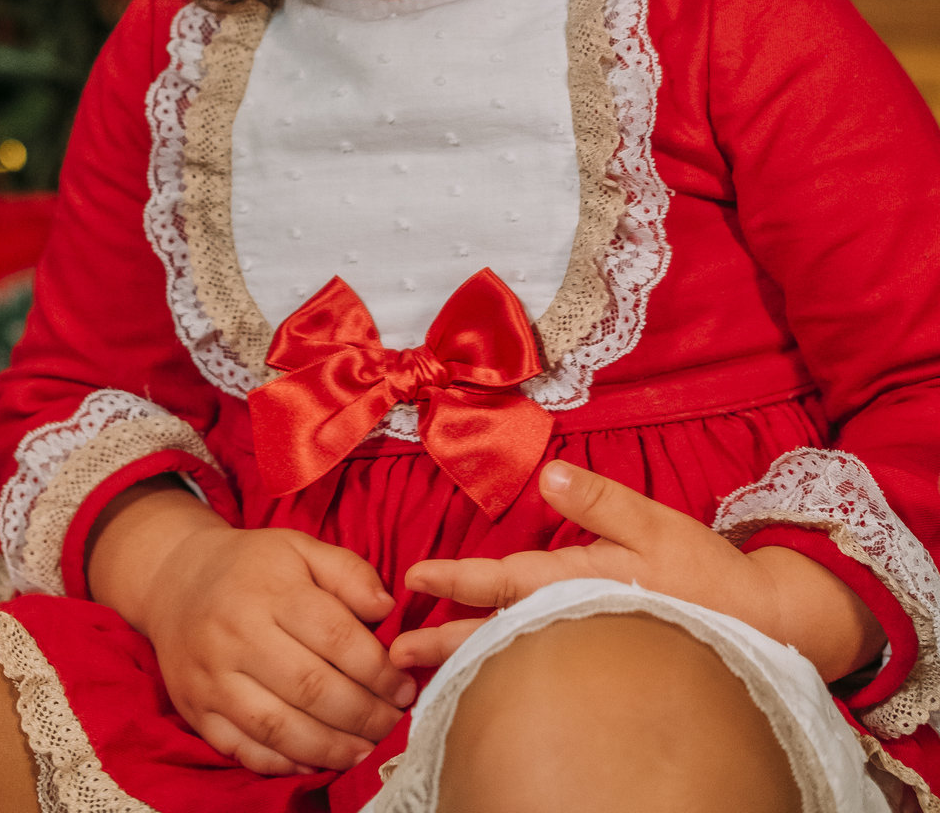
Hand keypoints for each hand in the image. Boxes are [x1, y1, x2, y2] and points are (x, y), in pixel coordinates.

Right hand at [87, 481, 415, 775]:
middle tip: (394, 725)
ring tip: (366, 750)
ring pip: (278, 728)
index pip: (334, 635)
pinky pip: (244, 749)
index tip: (405, 686)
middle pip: (311, 687)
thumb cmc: (252, 566)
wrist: (175, 580)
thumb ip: (348, 572)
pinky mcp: (196, 712)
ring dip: (330, 747)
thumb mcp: (300, 548)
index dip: (377, 669)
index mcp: (269, 589)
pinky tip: (317, 761)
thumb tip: (387, 609)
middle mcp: (236, 635)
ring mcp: (212, 678)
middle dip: (363, 714)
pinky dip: (284, 764)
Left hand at [389, 460, 884, 683]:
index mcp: (582, 581)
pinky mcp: (600, 657)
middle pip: (495, 633)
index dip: (459, 578)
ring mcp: (586, 645)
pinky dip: (504, 672)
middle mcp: (575, 617)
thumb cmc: (706, 573)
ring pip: (513, 656)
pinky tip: (484, 679)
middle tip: (392, 654)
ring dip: (465, 661)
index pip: (507, 580)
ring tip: (421, 673)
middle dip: (442, 642)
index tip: (415, 578)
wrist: (761, 629)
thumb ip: (600, 501)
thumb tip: (551, 475)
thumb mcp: (655, 523)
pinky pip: (539, 668)